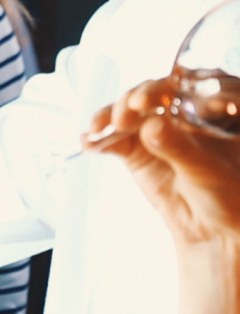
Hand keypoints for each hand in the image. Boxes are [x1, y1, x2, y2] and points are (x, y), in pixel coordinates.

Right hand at [85, 79, 239, 248]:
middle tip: (130, 110)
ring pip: (130, 108)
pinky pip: (113, 136)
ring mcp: (155, 126)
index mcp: (213, 106)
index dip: (173, 86)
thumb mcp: (209, 170)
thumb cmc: (229, 197)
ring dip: (112, 114)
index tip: (158, 99)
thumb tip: (152, 125)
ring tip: (101, 127)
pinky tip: (88, 141)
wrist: (212, 230)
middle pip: (155, 91)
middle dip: (138, 98)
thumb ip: (180, 147)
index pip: (194, 84)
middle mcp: (182, 110)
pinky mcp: (134, 146)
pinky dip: (98, 138)